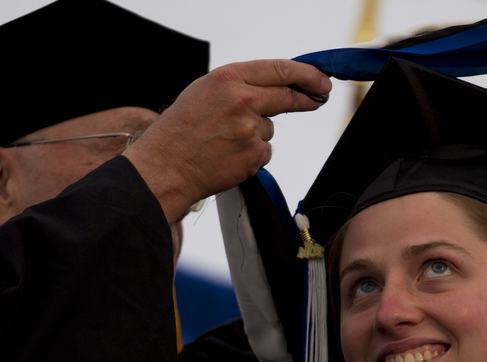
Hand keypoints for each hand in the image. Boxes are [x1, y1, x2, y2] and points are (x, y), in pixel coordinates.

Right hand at [124, 59, 331, 224]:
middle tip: (318, 99)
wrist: (166, 167)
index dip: (305, 74)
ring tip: (226, 141)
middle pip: (287, 96)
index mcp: (227, 79)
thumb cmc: (181, 130)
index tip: (320, 80)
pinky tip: (229, 156)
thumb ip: (238, 86)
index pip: (279, 69)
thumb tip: (274, 86)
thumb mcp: (204, 92)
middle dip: (308, 98)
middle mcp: (242, 100)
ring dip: (257, 134)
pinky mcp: (254, 155)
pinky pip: (265, 151)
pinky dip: (252, 155)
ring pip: (270, 127)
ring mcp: (250, 129)